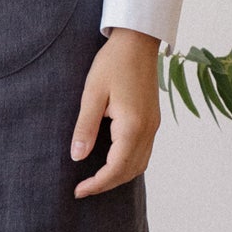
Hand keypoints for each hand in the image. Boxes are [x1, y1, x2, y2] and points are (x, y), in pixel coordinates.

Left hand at [71, 27, 161, 196]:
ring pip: (140, 164)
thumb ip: (85, 127)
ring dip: (119, 176)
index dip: (97, 184)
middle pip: (130, 171)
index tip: (78, 191)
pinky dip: (128, 164)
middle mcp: (148, 130)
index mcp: (132, 125)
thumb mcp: (92, 93)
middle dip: (107, 184)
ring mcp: (153, 125)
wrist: (137, 41)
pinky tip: (111, 161)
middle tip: (83, 189)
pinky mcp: (153, 120)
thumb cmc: (113, 62)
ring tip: (95, 179)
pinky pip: (143, 152)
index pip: (116, 168)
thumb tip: (78, 157)